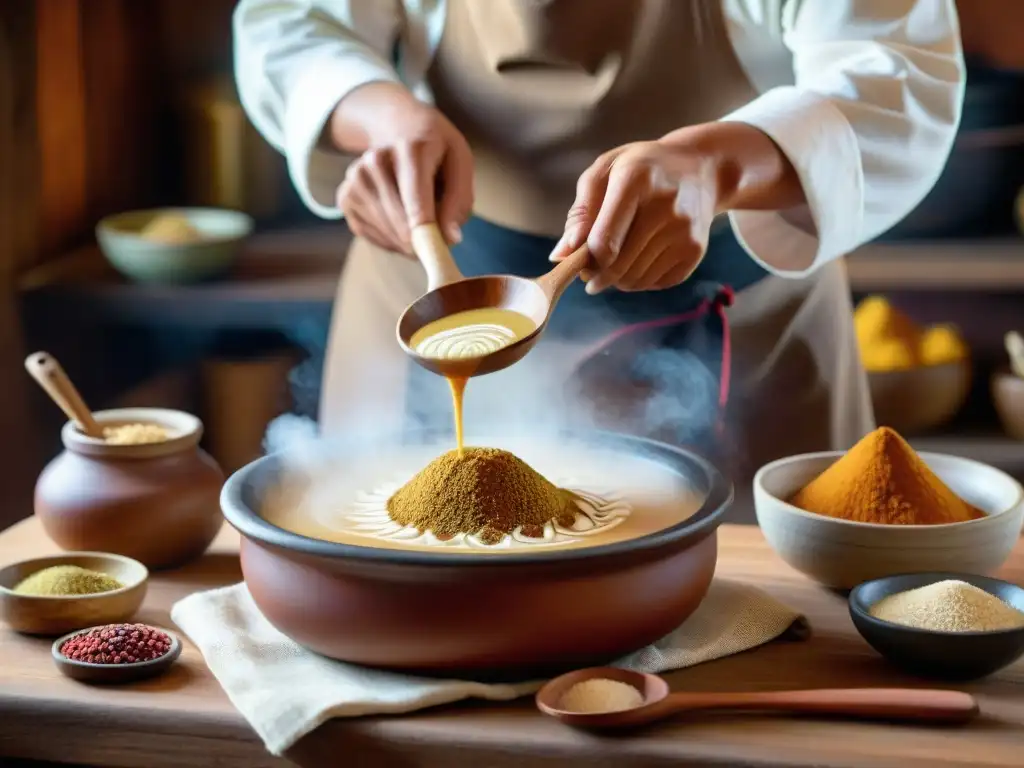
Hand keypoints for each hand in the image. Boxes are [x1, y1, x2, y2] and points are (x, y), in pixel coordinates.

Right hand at [332, 87, 472, 254]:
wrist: (396, 125)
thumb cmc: (435, 148)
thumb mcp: (460, 161)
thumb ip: (460, 200)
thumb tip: (450, 239)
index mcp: (411, 150)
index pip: (416, 203)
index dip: (427, 236)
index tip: (439, 258)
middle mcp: (375, 161)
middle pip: (401, 226)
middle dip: (425, 241)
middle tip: (442, 236)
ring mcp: (355, 180)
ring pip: (388, 236)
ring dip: (410, 241)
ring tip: (421, 217)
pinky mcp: (345, 198)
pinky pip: (374, 237)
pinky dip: (393, 240)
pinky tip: (402, 220)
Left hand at [550, 140, 718, 293]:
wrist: (701, 169)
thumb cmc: (641, 169)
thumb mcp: (604, 172)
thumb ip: (580, 213)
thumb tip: (561, 255)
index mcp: (636, 180)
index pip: (603, 243)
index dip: (585, 260)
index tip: (579, 259)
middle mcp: (665, 207)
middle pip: (618, 267)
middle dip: (597, 274)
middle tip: (591, 269)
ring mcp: (684, 231)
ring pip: (635, 280)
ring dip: (617, 279)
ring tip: (616, 259)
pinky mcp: (695, 251)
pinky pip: (655, 283)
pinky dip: (640, 279)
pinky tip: (640, 258)